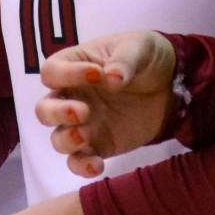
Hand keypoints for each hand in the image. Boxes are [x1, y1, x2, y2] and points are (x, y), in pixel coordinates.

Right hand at [34, 30, 174, 177]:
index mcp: (74, 65)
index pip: (52, 72)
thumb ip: (124, 60)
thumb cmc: (145, 57)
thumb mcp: (138, 47)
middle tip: (83, 112)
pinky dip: (82, 166)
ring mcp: (83, 124)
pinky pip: (79, 161)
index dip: (68, 75)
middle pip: (44, 109)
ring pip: (57, 138)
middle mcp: (71, 96)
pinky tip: (97, 165)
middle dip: (57, 113)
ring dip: (66, 140)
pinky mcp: (99, 145)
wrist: (170, 85)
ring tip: (85, 136)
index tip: (97, 75)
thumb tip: (113, 78)